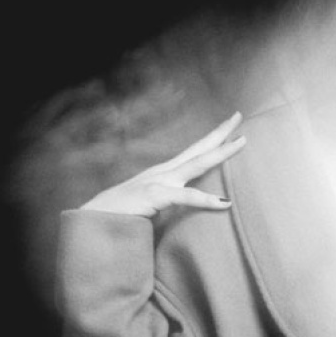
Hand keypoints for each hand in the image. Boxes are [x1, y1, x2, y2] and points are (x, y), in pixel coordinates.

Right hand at [80, 112, 246, 216]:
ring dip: (221, 152)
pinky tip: (225, 202)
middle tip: (239, 115)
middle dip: (220, 131)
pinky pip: (185, 197)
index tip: (231, 125)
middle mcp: (165, 172)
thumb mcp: (151, 204)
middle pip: (199, 148)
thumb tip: (183, 201)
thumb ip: (168, 199)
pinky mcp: (154, 196)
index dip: (213, 138)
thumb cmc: (122, 214)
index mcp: (165, 173)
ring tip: (243, 141)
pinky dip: (206, 200)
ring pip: (197, 163)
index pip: (194, 151)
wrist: (93, 222)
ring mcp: (160, 181)